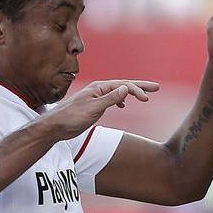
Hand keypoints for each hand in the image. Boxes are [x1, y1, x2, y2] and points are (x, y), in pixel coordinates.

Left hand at [38, 80, 158, 139]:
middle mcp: (98, 90)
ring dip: (131, 93)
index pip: (123, 85)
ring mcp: (96, 97)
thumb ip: (110, 98)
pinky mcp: (93, 106)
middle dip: (139, 87)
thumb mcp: (94, 108)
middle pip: (123, 85)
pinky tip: (123, 106)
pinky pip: (111, 99)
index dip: (137, 90)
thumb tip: (126, 88)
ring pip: (118, 92)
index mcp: (99, 88)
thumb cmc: (72, 117)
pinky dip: (120, 101)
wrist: (55, 126)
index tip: (147, 99)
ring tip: (144, 96)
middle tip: (156, 87)